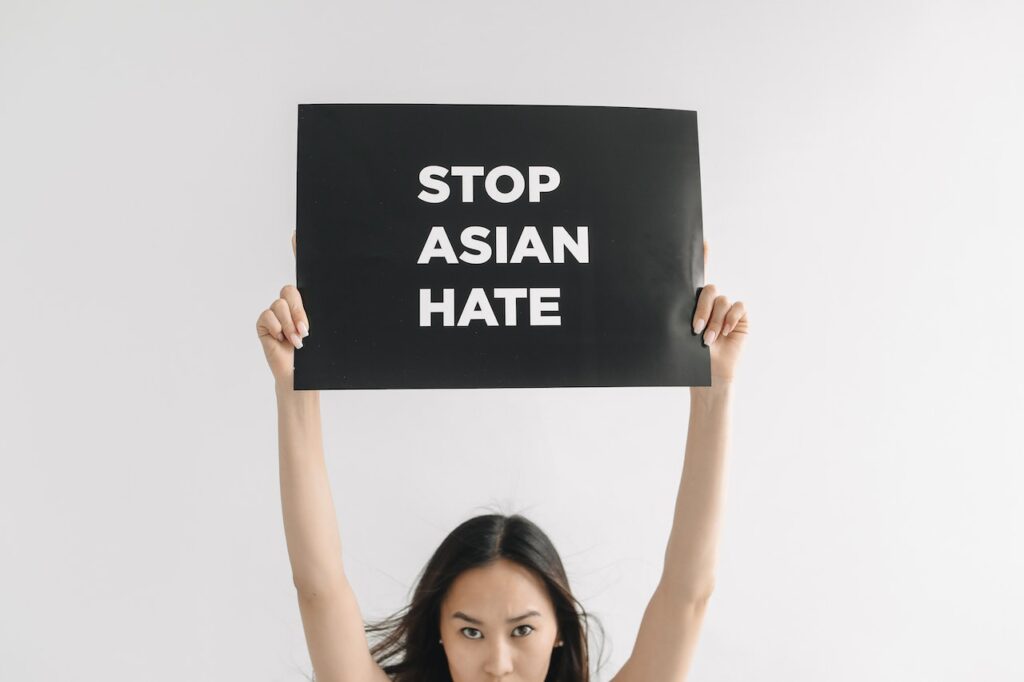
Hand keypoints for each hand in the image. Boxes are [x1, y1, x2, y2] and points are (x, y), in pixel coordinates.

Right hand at [256, 230, 310, 386]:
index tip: (298, 233)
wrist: (301, 376)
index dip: (298, 250)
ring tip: (299, 340)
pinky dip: (278, 328)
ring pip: (281, 302)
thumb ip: (322, 312)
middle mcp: (291, 302)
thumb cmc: (317, 354)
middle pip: (291, 289)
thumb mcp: (323, 328)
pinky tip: (283, 340)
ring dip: (291, 323)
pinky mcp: (264, 322)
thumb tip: (338, 296)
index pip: (303, 271)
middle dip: (300, 310)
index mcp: (308, 301)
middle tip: (307, 330)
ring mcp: (276, 311)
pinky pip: (269, 314)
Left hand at [692, 242, 748, 381]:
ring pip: (722, 301)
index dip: (704, 256)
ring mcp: (728, 309)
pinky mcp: (741, 317)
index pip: (700, 275)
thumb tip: (666, 301)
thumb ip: (684, 315)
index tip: (703, 241)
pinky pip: (738, 307)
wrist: (710, 375)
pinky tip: (726, 332)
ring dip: (715, 321)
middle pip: (709, 290)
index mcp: (696, 303)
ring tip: (709, 340)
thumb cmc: (692, 356)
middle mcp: (713, 302)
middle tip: (696, 329)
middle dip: (702, 309)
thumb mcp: (682, 333)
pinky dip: (730, 319)